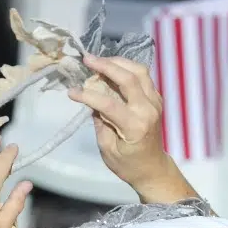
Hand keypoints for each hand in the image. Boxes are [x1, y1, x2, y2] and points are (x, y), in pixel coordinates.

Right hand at [69, 55, 191, 201]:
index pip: (109, 104)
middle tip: (87, 59)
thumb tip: (91, 100)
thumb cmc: (128, 164)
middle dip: (106, 66)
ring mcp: (155, 102)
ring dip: (118, 62)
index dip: (88, 95)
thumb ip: (100, 122)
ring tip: (99, 61)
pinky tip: (112, 68)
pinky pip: (142, 76)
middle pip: (129, 78)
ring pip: (139, 71)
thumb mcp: (108, 149)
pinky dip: (126, 68)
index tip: (71, 92)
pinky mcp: (156, 98)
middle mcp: (148, 110)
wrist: (153, 168)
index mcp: (136, 127)